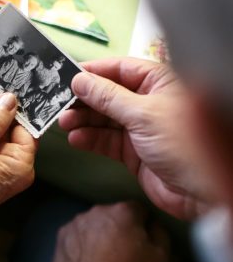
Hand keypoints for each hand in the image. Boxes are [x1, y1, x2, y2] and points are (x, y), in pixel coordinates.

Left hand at [53, 201, 168, 261]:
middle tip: (122, 253)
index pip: (137, 210)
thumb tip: (153, 225)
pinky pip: (76, 235)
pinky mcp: (61, 236)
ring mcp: (76, 223)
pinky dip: (81, 244)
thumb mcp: (161, 256)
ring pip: (92, 224)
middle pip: (112, 215)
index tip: (141, 241)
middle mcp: (97, 212)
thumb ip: (160, 233)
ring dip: (98, 235)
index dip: (142, 225)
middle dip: (118, 229)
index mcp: (123, 212)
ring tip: (103, 260)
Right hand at [58, 58, 210, 219]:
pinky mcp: (133, 151)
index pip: (120, 69)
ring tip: (64, 122)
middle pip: (108, 94)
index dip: (93, 72)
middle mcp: (149, 102)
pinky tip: (76, 138)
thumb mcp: (143, 114)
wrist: (202, 193)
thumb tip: (80, 81)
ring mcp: (140, 127)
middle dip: (84, 99)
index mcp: (159, 83)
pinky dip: (89, 139)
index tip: (68, 75)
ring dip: (82, 120)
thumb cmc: (186, 145)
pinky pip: (105, 140)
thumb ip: (108, 97)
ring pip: (103, 118)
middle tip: (60, 102)